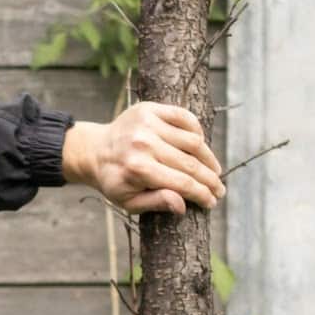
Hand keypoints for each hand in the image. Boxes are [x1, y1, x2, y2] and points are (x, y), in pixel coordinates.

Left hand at [62, 102, 224, 214]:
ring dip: (208, 158)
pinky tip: (201, 147)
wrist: (94, 151)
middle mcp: (144, 143)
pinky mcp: (150, 109)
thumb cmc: (114, 180)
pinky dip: (197, 132)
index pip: (182, 183)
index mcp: (138, 169)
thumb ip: (156, 203)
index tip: (212, 202)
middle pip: (190, 163)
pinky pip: (185, 118)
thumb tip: (183, 206)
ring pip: (193, 141)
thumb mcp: (128, 202)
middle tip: (220, 190)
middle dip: (209, 179)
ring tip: (214, 171)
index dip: (202, 194)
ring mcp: (148, 123)